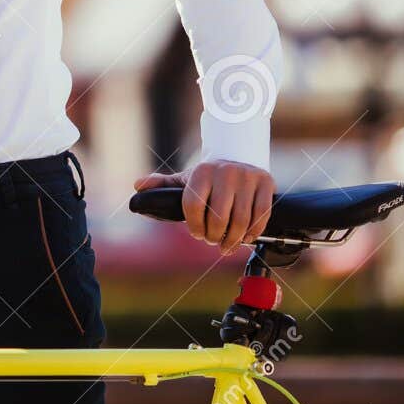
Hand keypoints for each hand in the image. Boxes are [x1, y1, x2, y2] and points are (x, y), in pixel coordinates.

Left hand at [133, 160, 273, 253]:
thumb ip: (163, 185)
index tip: (197, 233)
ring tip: (227, 245)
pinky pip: (261, 216)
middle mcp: (225, 171)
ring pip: (240, 220)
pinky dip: (253, 233)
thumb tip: (137, 186)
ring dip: (233, 240)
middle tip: (213, 241)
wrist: (239, 159)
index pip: (193, 207)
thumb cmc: (208, 177)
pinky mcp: (266, 182)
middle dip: (214, 236)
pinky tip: (246, 238)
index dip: (194, 226)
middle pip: (217, 217)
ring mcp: (247, 176)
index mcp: (202, 171)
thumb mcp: (185, 179)